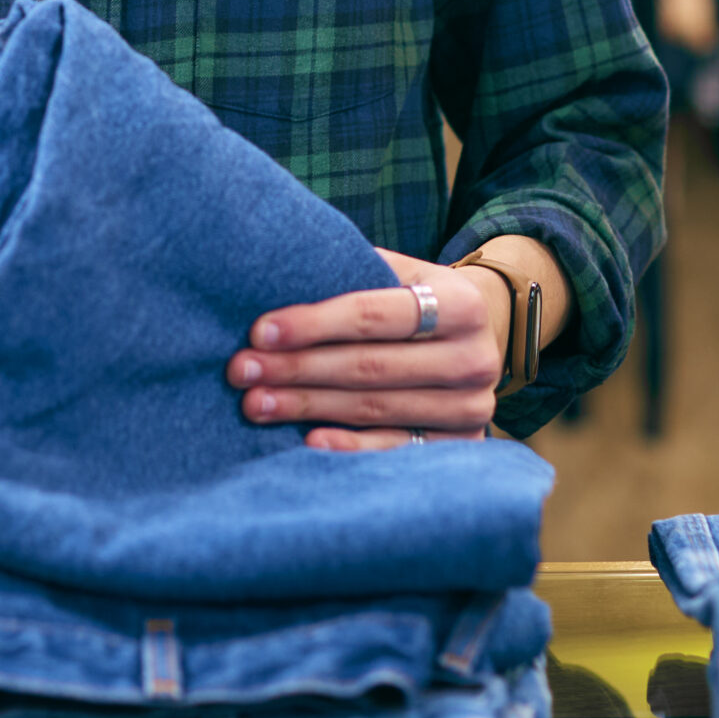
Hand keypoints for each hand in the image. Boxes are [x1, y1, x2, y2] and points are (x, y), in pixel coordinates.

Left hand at [229, 248, 505, 450]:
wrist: (471, 344)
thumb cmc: (412, 301)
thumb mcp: (399, 274)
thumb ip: (353, 270)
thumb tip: (273, 267)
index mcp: (462, 304)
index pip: (374, 315)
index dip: (313, 324)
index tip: (260, 331)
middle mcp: (475, 359)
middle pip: (371, 367)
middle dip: (298, 369)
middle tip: (242, 371)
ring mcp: (471, 409)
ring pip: (375, 409)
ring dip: (308, 407)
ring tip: (254, 404)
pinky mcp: (460, 447)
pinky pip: (395, 450)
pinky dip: (350, 446)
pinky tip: (307, 441)